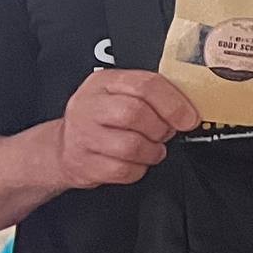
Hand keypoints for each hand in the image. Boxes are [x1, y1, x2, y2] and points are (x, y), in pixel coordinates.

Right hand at [57, 69, 198, 188]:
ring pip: (130, 146)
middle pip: (135, 113)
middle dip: (160, 128)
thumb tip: (189, 109)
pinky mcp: (81, 164)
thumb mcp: (123, 94)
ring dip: (152, 151)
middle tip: (165, 133)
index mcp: (104, 82)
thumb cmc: (103, 118)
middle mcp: (88, 106)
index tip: (189, 118)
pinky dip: (138, 169)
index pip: (145, 84)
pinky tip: (136, 162)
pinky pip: (122, 170)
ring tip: (152, 149)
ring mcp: (81, 136)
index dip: (174, 103)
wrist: (63, 146)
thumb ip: (153, 95)